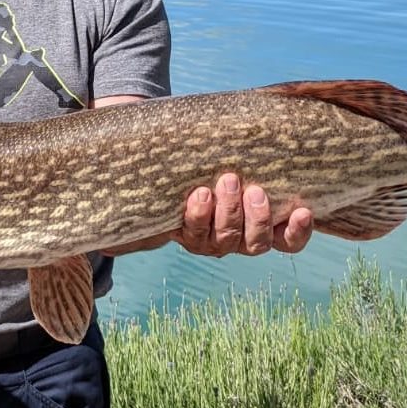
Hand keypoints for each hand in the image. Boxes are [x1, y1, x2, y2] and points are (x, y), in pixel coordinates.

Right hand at [103, 172, 313, 257]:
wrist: (213, 165)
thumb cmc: (182, 174)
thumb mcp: (160, 186)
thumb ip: (141, 200)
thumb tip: (103, 239)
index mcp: (192, 234)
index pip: (195, 236)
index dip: (198, 218)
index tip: (199, 192)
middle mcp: (221, 242)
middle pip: (226, 240)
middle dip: (228, 212)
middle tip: (229, 179)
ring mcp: (250, 238)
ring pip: (255, 242)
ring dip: (257, 218)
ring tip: (256, 190)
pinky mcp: (278, 230)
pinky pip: (290, 241)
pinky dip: (298, 230)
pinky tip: (303, 210)